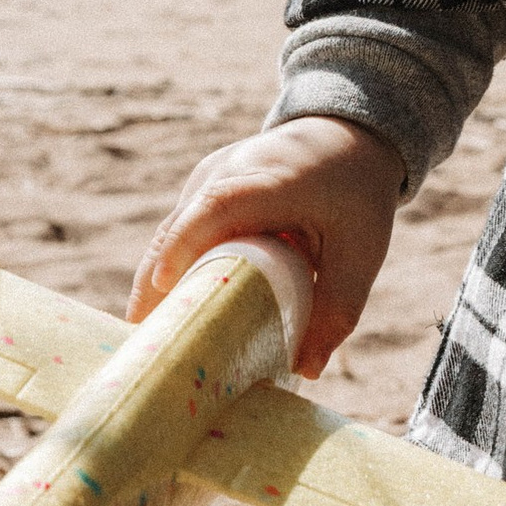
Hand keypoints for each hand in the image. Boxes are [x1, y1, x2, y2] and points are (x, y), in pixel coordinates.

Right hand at [127, 114, 403, 378]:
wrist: (346, 135)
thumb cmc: (355, 195)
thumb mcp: (360, 251)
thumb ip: (338, 308)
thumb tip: (307, 370)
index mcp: (269, 180)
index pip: (215, 208)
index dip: (184, 248)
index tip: (161, 292)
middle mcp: (228, 171)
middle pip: (176, 229)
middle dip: (154, 288)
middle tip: (145, 347)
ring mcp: (209, 177)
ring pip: (170, 233)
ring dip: (158, 283)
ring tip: (150, 342)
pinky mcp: (202, 189)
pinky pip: (179, 231)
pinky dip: (173, 270)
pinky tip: (172, 316)